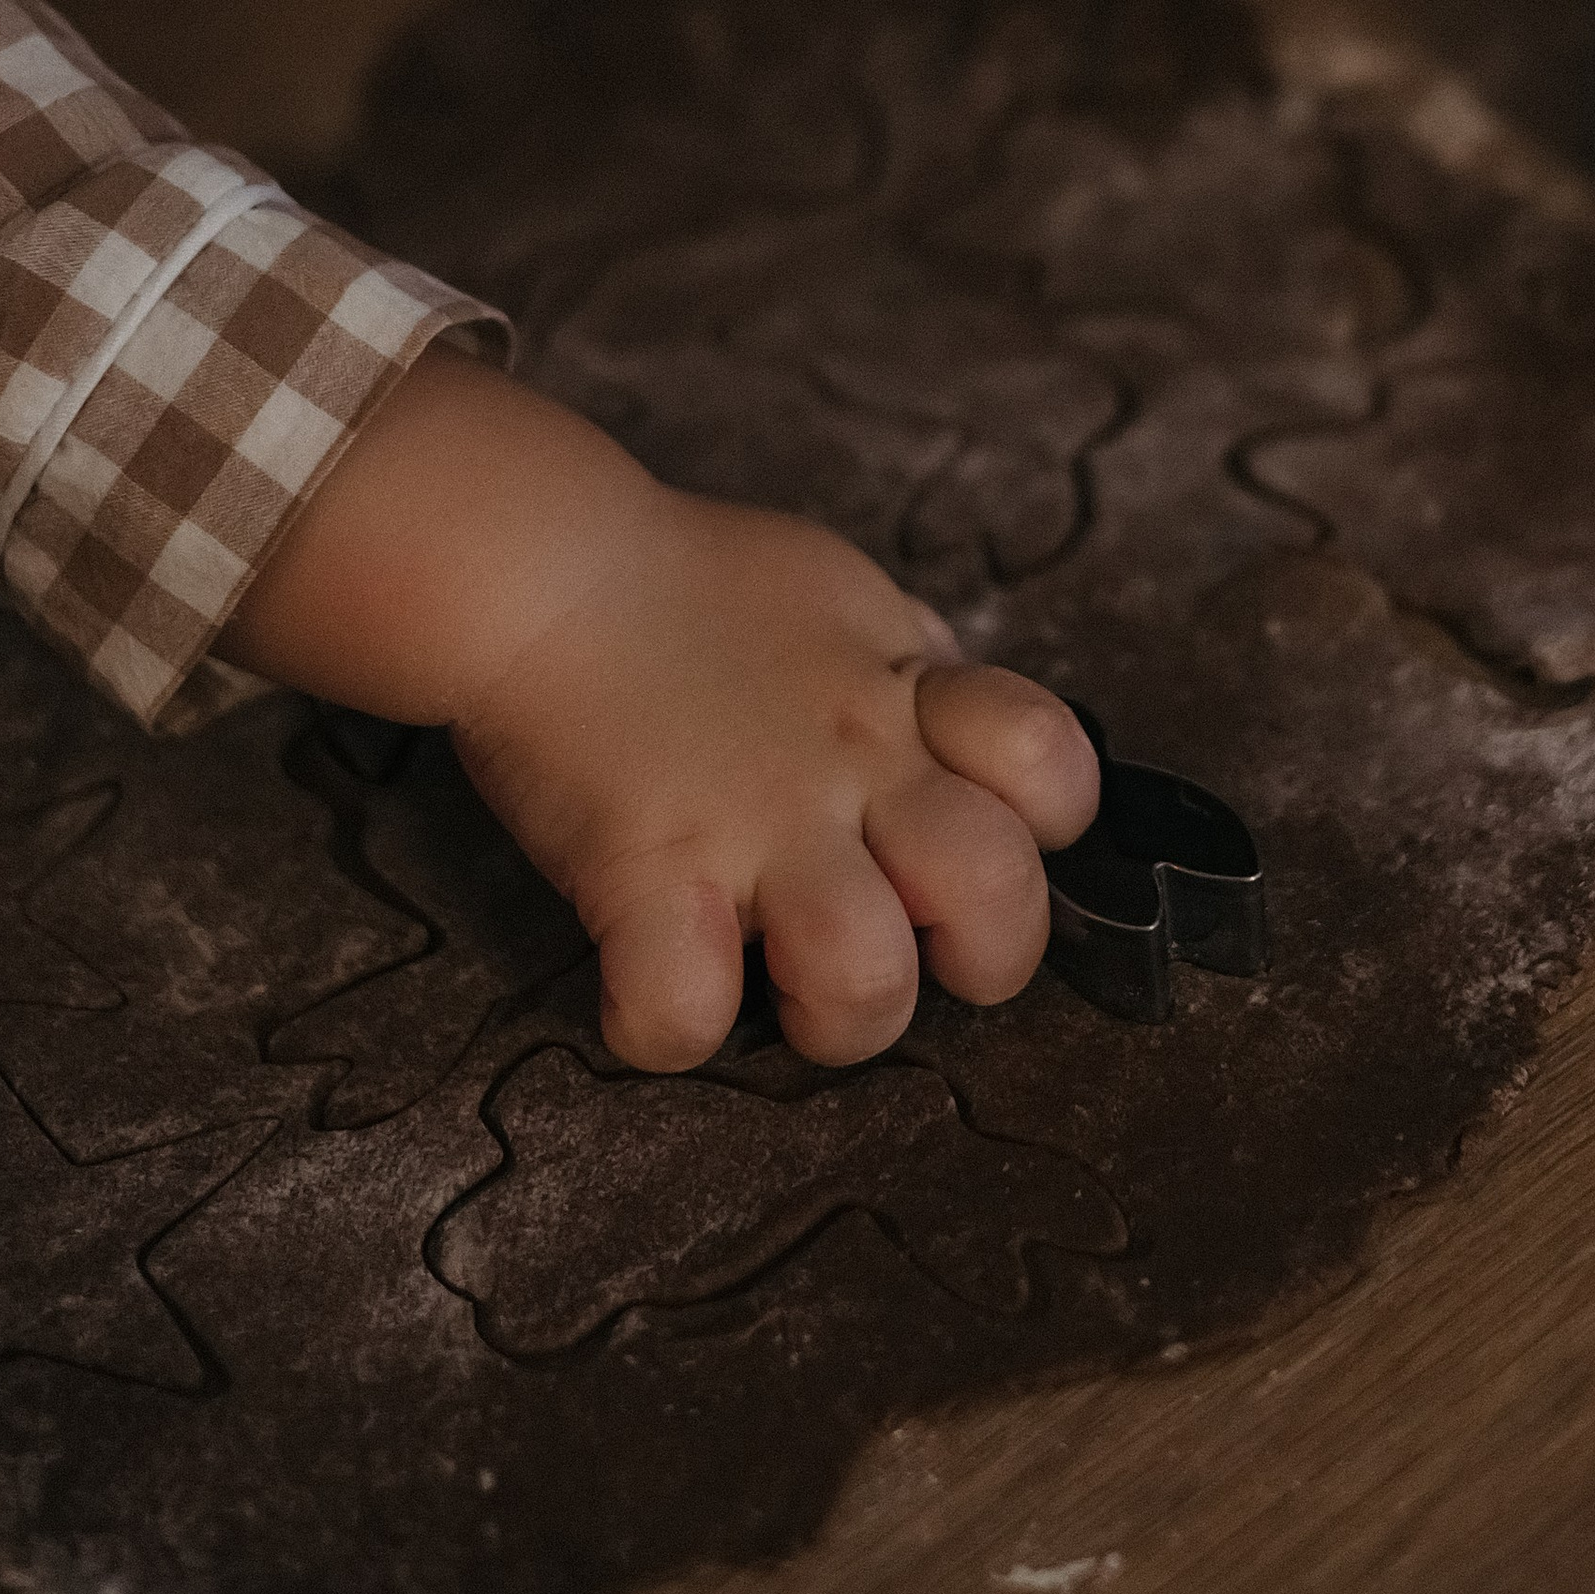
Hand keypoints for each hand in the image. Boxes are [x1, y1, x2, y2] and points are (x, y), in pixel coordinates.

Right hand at [228, 352, 1099, 1073]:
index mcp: (907, 697)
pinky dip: (664, 1027)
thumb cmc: (691, 582)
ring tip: (791, 988)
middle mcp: (852, 767)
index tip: (978, 829)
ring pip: (867, 979)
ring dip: (843, 1016)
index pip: (1054, 766)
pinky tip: (650, 989)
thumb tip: (963, 729)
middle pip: (995, 894)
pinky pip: (680, 1009)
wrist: (540, 566)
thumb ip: (913, 671)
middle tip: (911, 941)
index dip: (1044, 820)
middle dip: (985, 954)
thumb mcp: (842, 597)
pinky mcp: (644, 873)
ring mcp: (752, 826)